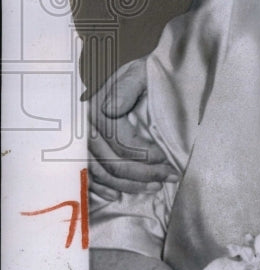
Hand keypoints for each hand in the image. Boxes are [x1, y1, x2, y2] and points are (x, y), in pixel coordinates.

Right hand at [88, 57, 178, 199]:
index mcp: (97, 107)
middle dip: (143, 174)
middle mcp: (84, 126)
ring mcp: (81, 141)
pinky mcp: (81, 151)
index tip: (165, 158)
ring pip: (102, 172)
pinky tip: (117, 195)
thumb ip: (127, 87)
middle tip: (169, 176)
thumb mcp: (140, 73)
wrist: (138, 74)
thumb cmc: (143, 74)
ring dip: (128, 185)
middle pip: (111, 161)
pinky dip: (102, 188)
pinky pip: (87, 176)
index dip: (144, 154)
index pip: (119, 141)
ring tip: (155, 186)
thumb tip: (111, 110)